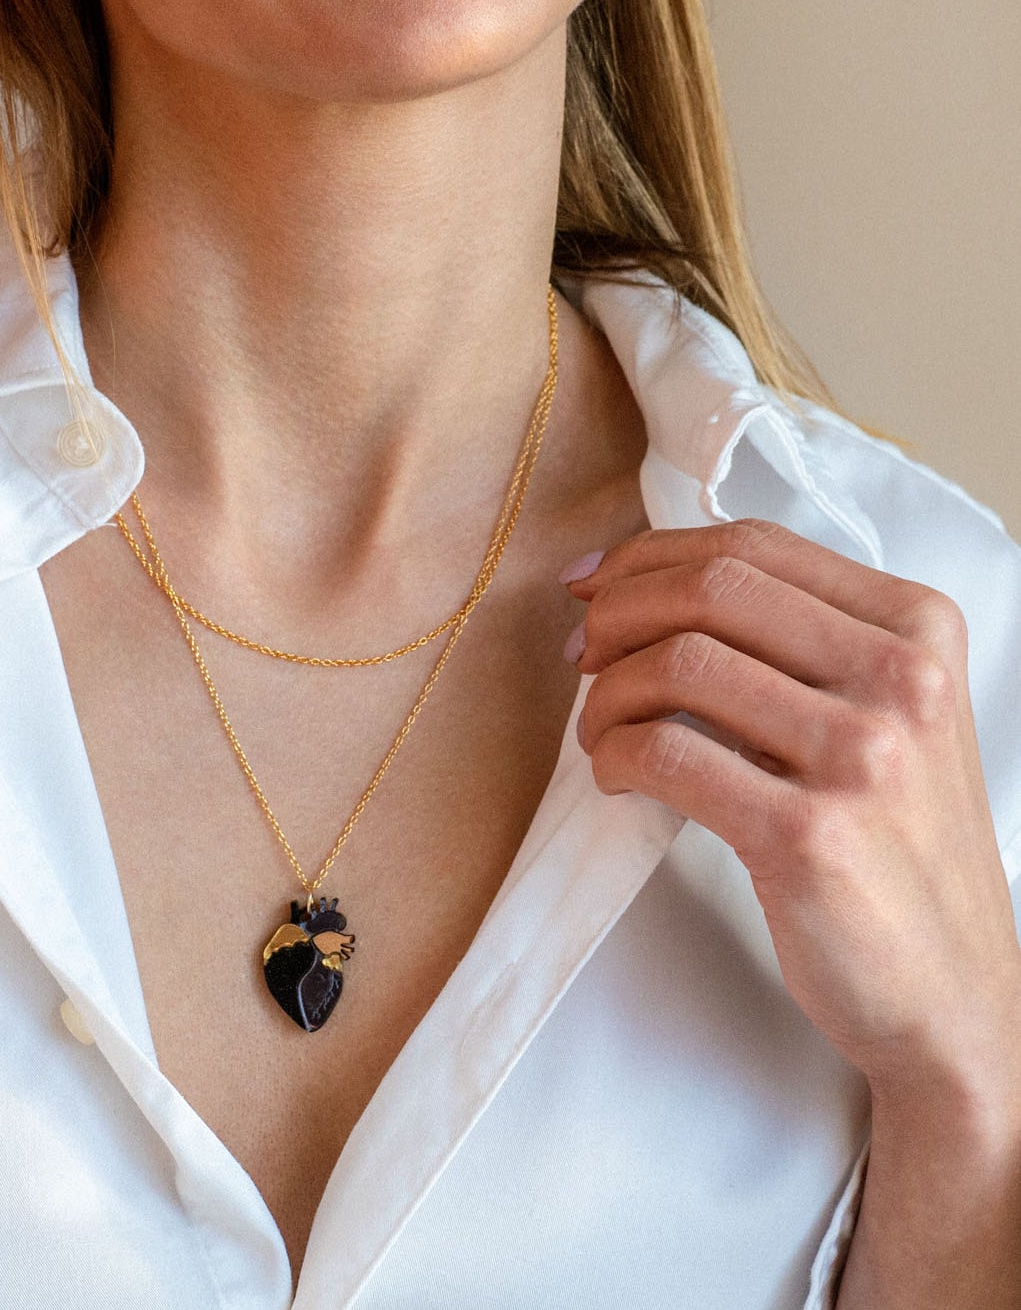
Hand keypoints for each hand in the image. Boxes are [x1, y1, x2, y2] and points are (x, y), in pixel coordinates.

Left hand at [564, 520, 1020, 1102]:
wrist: (954, 990)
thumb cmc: (898, 843)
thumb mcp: (886, 711)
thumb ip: (801, 639)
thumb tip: (645, 581)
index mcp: (918, 625)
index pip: (755, 546)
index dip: (653, 555)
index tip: (594, 581)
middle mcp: (903, 676)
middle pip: (712, 590)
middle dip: (618, 611)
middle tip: (581, 654)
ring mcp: (862, 754)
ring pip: (680, 663)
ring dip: (609, 692)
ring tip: (600, 730)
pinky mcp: (808, 835)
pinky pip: (668, 753)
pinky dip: (616, 753)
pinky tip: (617, 774)